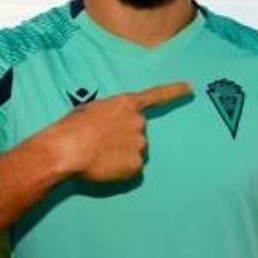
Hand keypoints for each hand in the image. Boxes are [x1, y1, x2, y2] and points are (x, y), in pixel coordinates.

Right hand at [43, 82, 191, 181]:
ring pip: (136, 151)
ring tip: (99, 156)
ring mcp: (140, 144)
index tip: (191, 87)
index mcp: (126, 104)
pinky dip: (121, 170)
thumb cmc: (71, 128)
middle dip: (125, 138)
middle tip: (102, 144)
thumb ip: (109, 116)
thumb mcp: (90, 111)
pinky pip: (132, 169)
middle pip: (139, 132)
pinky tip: (104, 167)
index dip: (174, 91)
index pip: (156, 96)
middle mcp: (138, 122)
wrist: (67, 150)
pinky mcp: (137, 165)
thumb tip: (110, 128)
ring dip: (123, 154)